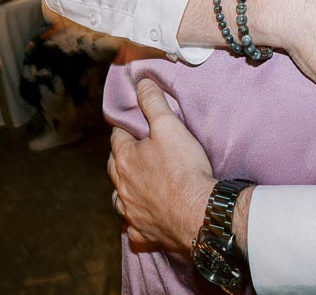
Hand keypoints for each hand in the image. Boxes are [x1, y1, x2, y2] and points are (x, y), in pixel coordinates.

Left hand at [108, 79, 215, 254]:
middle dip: (124, 158)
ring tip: (140, 184)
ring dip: (127, 189)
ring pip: (120, 197)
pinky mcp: (143, 233)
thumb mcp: (169, 127)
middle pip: (115, 167)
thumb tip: (140, 83)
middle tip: (140, 152)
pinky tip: (147, 216)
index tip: (135, 126)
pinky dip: (138, 218)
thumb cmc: (184, 169)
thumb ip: (153, 103)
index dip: (127, 129)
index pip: (117, 137)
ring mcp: (130, 212)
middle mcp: (121, 187)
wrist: (199, 214)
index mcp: (124, 159)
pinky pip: (134, 225)